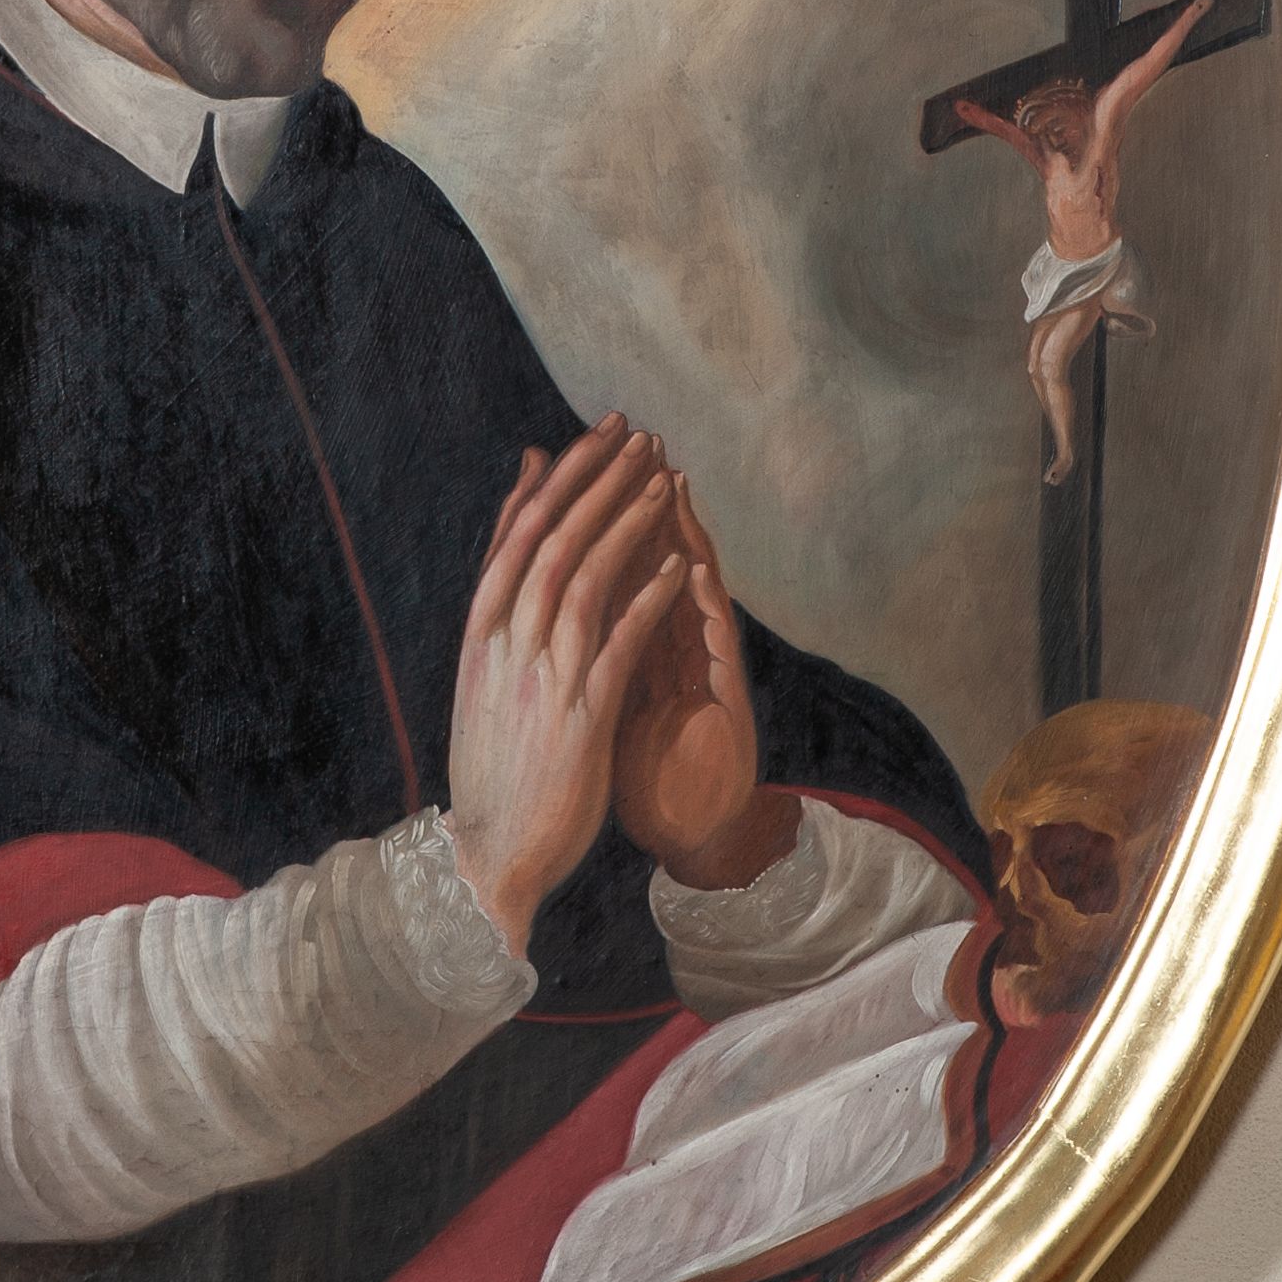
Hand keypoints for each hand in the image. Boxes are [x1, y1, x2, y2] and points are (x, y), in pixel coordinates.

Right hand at [447, 420, 689, 954]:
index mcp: (481, 632)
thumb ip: (504, 608)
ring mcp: (541, 678)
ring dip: (625, 523)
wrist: (488, 853)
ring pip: (583, 578)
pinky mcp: (580, 716)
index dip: (563, 477)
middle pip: (552, 539)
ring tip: (663, 480)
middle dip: (597, 481)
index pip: (519, 532)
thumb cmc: (494, 763)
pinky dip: (647, 600)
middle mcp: (505, 644)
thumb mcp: (485, 677)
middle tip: (637, 432)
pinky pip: (618, 645)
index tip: (599, 432)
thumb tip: (513, 551)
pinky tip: (678, 566)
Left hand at [613, 475, 799, 887]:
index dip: (602, 517)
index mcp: (643, 643)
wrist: (691, 836)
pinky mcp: (729, 708)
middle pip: (663, 564)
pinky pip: (714, 652)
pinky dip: (701, 610)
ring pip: (695, 592)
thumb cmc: (649, 767)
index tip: (577, 462)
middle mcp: (678, 647)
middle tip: (636, 445)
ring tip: (668, 484)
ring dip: (682, 537)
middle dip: (645, 505)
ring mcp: (706, 672)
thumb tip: (553, 598)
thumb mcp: (604, 697)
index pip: (621, 568)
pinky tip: (691, 571)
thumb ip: (590, 643)